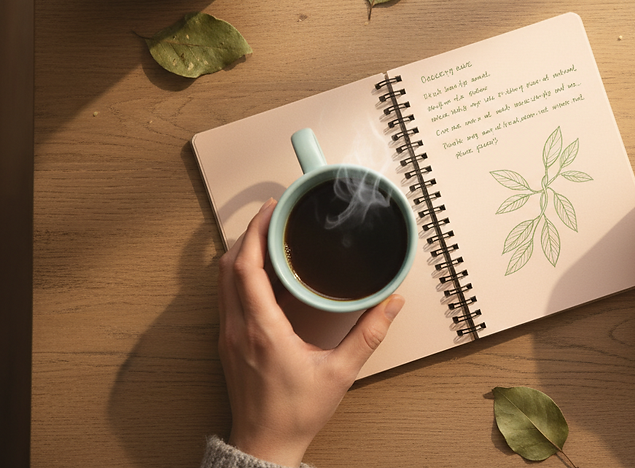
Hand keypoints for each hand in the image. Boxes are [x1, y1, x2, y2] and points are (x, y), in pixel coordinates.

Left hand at [217, 198, 404, 466]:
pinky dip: (239, 274)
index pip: (246, 267)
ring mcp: (228, 335)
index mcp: (261, 330)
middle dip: (248, 233)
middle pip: (228, 265)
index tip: (271, 210)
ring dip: (241, 253)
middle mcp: (237, 328)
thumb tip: (392, 303)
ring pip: (222, 280)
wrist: (264, 445)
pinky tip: (261, 272)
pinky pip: (226, 296)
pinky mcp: (228, 343)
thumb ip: (368, 334)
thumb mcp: (340, 373)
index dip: (256, 232)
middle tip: (272, 215)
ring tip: (267, 236)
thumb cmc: (295, 413)